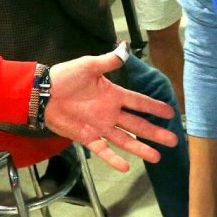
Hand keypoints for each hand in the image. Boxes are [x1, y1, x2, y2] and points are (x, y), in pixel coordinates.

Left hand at [44, 51, 177, 171]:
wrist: (42, 93)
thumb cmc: (64, 76)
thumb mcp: (88, 65)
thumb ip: (108, 62)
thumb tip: (125, 49)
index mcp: (113, 95)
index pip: (138, 102)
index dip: (154, 107)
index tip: (170, 113)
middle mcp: (110, 112)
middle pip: (137, 124)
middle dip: (155, 132)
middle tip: (173, 140)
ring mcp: (99, 126)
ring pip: (125, 140)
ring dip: (141, 148)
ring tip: (157, 157)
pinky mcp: (86, 137)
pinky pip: (102, 150)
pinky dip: (113, 158)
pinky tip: (126, 167)